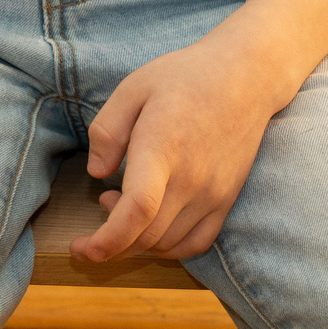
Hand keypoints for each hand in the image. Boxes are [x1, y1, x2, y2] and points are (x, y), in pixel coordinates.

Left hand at [73, 36, 287, 262]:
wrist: (245, 79)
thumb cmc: (184, 78)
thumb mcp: (132, 88)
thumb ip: (107, 131)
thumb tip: (96, 174)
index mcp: (162, 149)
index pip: (138, 210)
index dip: (109, 239)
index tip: (82, 249)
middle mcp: (191, 179)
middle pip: (149, 235)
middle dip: (111, 247)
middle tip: (86, 236)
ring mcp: (214, 193)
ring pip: (169, 243)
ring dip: (136, 242)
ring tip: (115, 206)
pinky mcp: (227, 200)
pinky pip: (197, 242)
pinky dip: (169, 248)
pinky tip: (150, 229)